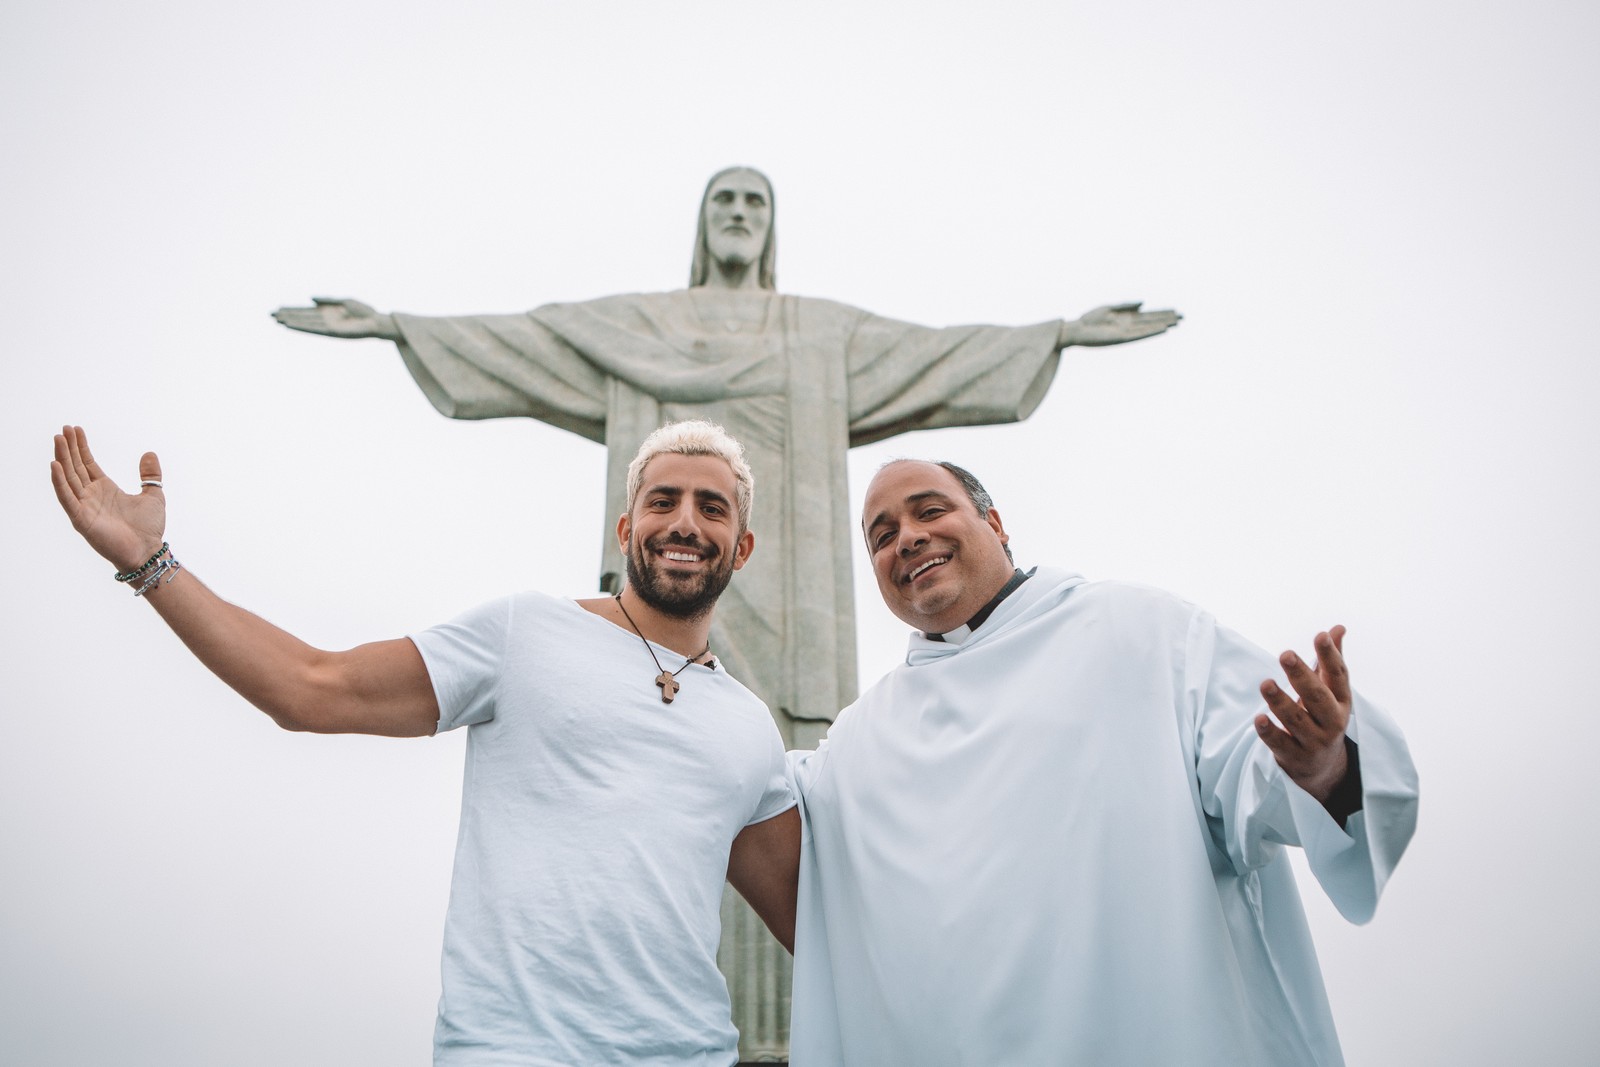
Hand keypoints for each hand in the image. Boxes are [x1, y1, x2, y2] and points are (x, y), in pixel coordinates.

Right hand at [50, 426, 167, 572]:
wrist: (148, 551)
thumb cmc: (148, 528)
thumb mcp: (153, 495)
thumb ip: (150, 475)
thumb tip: (149, 453)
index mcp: (105, 489)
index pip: (87, 463)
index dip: (80, 447)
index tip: (75, 429)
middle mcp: (91, 496)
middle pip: (75, 467)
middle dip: (68, 448)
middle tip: (63, 429)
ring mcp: (84, 507)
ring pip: (68, 478)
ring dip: (61, 459)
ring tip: (57, 440)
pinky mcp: (81, 519)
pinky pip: (67, 498)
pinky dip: (59, 482)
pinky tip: (55, 466)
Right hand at [271, 297, 397, 339]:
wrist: (376, 321)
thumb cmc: (364, 311)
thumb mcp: (344, 301)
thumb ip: (327, 300)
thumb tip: (310, 299)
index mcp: (327, 312)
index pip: (306, 311)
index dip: (292, 309)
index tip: (278, 308)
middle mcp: (325, 320)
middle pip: (302, 317)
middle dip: (287, 315)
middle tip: (270, 314)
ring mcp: (327, 326)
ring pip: (305, 323)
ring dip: (291, 322)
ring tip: (277, 320)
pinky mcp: (331, 332)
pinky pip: (313, 329)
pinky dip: (302, 327)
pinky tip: (291, 326)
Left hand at [1059, 302, 1181, 346]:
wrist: (1076, 330)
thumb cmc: (1089, 319)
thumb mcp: (1109, 308)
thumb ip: (1126, 305)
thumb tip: (1144, 303)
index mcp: (1126, 317)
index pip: (1148, 314)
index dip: (1161, 313)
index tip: (1175, 311)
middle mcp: (1129, 325)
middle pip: (1151, 320)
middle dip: (1166, 318)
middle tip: (1183, 317)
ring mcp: (1126, 332)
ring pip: (1148, 327)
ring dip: (1162, 325)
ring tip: (1176, 323)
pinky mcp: (1121, 338)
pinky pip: (1140, 334)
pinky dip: (1151, 331)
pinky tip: (1161, 329)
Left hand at [1255, 626, 1351, 803]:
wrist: (1323, 768)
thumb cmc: (1323, 718)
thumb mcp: (1331, 693)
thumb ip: (1331, 661)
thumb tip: (1337, 628)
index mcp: (1342, 701)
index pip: (1338, 676)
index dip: (1330, 656)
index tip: (1320, 635)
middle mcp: (1332, 722)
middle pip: (1317, 697)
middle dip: (1302, 676)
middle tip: (1285, 654)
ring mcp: (1314, 742)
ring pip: (1296, 720)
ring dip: (1280, 701)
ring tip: (1265, 683)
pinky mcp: (1294, 757)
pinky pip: (1280, 743)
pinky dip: (1269, 732)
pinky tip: (1258, 718)